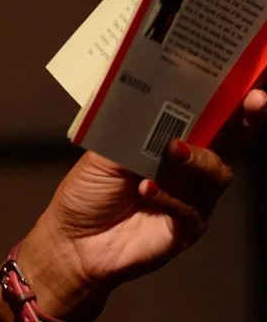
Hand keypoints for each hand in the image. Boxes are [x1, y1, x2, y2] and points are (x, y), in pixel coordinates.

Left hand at [22, 88, 266, 320]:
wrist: (73, 239)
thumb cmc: (90, 190)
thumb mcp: (105, 149)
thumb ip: (133, 127)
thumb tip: (153, 95)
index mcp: (173, 143)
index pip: (209, 118)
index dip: (233, 100)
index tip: (251, 83)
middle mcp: (190, 170)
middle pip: (229, 144)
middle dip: (244, 122)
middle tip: (252, 101)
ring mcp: (193, 200)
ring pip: (215, 174)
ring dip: (197, 158)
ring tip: (173, 150)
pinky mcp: (185, 229)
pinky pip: (190, 210)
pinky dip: (169, 197)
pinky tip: (147, 189)